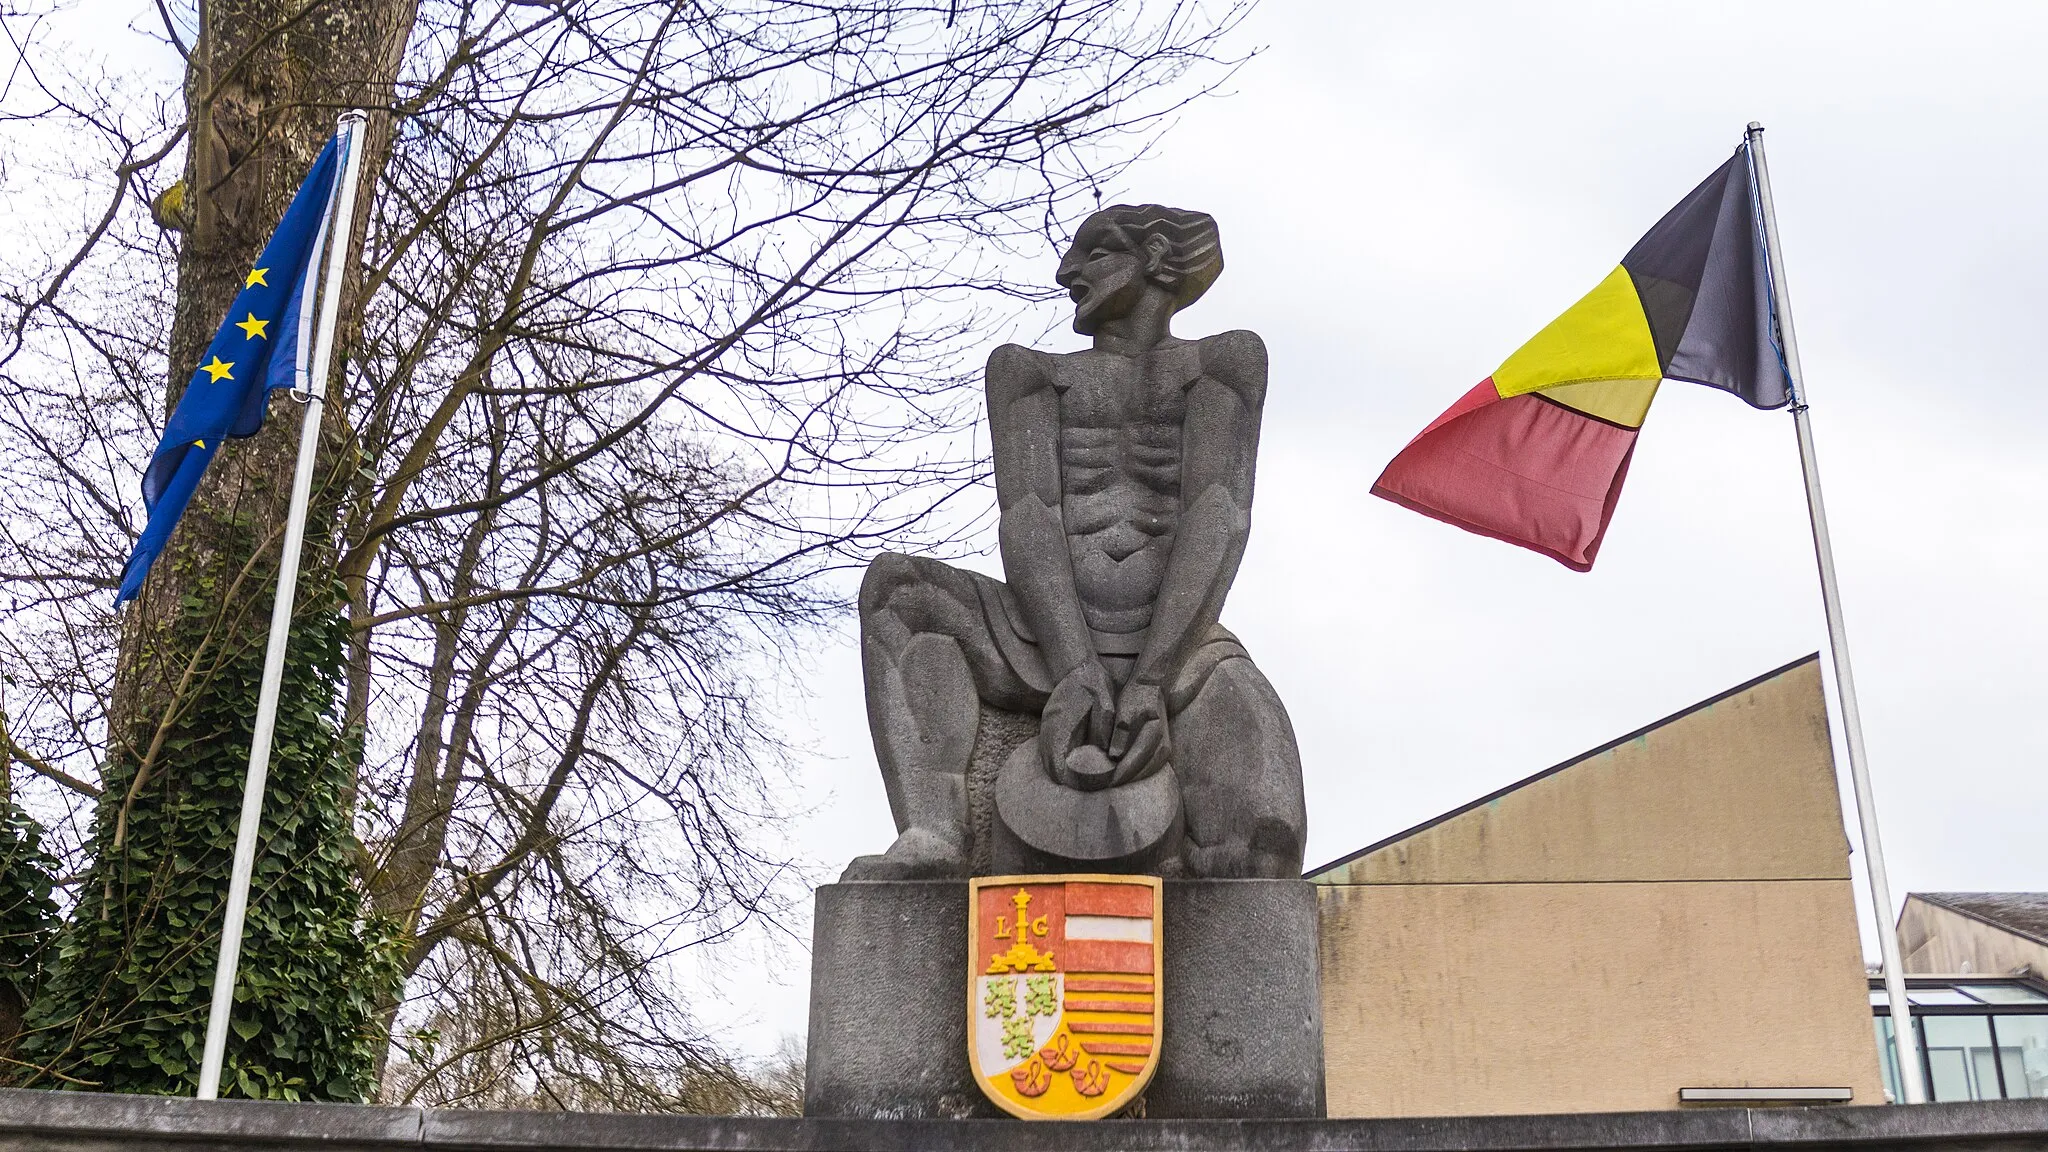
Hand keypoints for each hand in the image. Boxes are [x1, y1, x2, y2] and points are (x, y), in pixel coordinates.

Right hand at [1039, 662, 1115, 782]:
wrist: (1078, 665)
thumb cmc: (1094, 683)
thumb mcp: (1105, 701)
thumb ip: (1104, 725)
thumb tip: (1103, 750)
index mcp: (1062, 721)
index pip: (1057, 759)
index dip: (1067, 777)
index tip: (1078, 787)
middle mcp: (1050, 725)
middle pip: (1048, 762)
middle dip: (1061, 778)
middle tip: (1077, 788)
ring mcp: (1046, 724)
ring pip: (1045, 756)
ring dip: (1056, 770)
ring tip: (1072, 782)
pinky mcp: (1049, 723)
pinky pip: (1047, 748)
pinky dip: (1055, 759)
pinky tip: (1067, 765)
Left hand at [1107, 680, 1169, 784]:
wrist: (1150, 686)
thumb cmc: (1134, 698)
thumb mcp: (1124, 713)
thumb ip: (1120, 735)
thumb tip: (1114, 757)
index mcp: (1153, 733)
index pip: (1136, 759)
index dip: (1121, 773)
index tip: (1107, 781)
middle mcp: (1162, 742)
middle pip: (1145, 768)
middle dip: (1128, 779)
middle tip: (1110, 785)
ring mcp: (1166, 745)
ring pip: (1152, 769)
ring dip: (1136, 777)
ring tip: (1118, 782)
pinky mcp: (1165, 746)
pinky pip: (1155, 765)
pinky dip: (1143, 772)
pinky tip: (1130, 775)